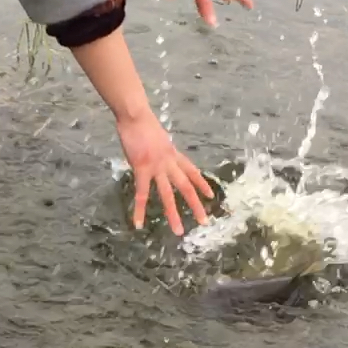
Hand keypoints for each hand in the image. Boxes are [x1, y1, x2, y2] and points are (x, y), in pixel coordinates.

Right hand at [116, 107, 213, 233]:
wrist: (136, 116)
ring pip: (168, 195)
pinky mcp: (142, 169)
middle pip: (186, 187)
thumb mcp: (158, 138)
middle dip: (196, 205)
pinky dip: (139, 210)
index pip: (192, 171)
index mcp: (174, 154)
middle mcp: (170, 163)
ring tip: (179, 232)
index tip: (211, 196)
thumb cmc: (143, 123)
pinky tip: (137, 224)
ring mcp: (157, 167)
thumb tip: (158, 155)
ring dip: (173, 214)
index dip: (202, 184)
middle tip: (205, 222)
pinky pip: (141, 194)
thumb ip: (161, 151)